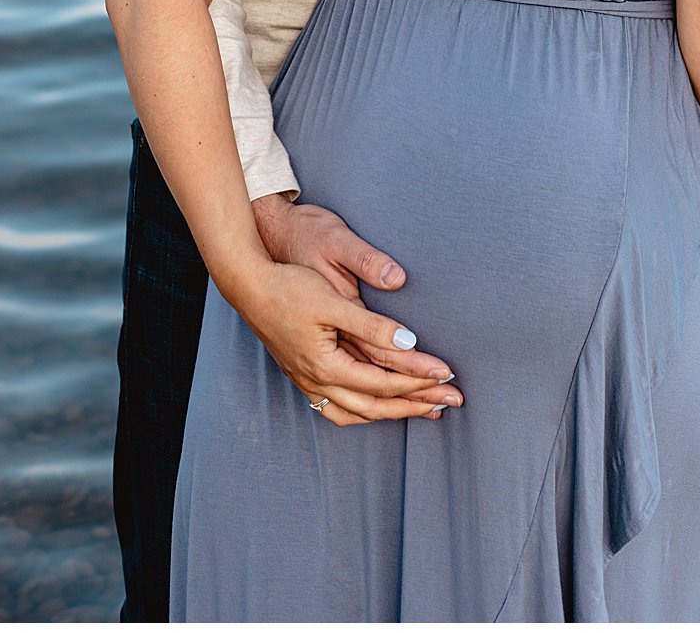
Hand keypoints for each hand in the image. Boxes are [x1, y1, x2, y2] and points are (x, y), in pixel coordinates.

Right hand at [228, 252, 463, 428]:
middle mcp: (317, 382)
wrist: (248, 285)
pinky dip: (365, 412)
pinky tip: (377, 406)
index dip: (419, 379)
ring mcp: (308, 381)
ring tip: (424, 410)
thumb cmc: (289, 286)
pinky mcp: (303, 374)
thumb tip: (408, 342)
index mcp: (326, 366)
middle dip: (417, 404)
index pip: (384, 381)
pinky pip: (339, 407)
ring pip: (358, 413)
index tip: (449, 375)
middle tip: (451, 402)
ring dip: (393, 411)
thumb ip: (371, 325)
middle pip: (376, 404)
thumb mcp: (333, 300)